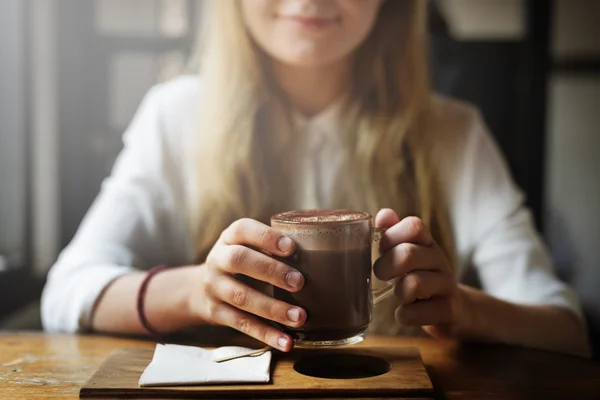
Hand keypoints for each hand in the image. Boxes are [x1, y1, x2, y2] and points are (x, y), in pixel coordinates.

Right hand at [187, 218, 306, 351]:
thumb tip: (322, 256)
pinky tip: (287, 342)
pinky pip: (242, 324)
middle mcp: (218, 259)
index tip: (291, 247)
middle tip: (299, 282)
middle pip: (239, 260)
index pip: (243, 229)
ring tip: (300, 317)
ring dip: (273, 308)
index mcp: (230, 237)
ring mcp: (215, 287)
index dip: (266, 237)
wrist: (201, 288)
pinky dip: (266, 334)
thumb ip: (273, 247)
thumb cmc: (241, 263)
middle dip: (271, 271)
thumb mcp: (248, 246)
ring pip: (242, 297)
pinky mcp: (216, 313)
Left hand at [373, 209, 463, 337]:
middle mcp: (439, 260)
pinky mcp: (449, 311)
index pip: (414, 226)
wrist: (454, 309)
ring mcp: (446, 285)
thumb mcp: (407, 253)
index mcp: (427, 243)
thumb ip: (393, 233)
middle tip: (381, 275)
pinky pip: (417, 313)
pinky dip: (404, 316)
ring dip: (398, 292)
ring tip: (399, 295)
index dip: (391, 236)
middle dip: (385, 267)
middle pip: (408, 255)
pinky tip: (406, 313)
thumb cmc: (420, 276)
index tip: (382, 250)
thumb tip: (383, 214)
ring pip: (414, 284)